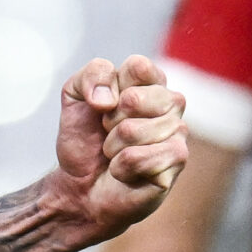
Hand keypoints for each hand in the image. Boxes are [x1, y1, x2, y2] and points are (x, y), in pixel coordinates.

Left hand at [49, 55, 187, 240]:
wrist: (80, 184)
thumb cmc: (84, 139)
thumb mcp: (74, 96)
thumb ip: (91, 76)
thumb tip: (109, 99)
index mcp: (148, 81)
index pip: (139, 67)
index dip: (111, 87)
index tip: (102, 103)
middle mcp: (169, 103)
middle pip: (135, 99)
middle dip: (108, 120)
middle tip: (108, 132)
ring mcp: (177, 131)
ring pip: (134, 130)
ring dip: (113, 146)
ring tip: (116, 153)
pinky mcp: (177, 160)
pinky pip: (139, 157)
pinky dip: (121, 166)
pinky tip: (126, 171)